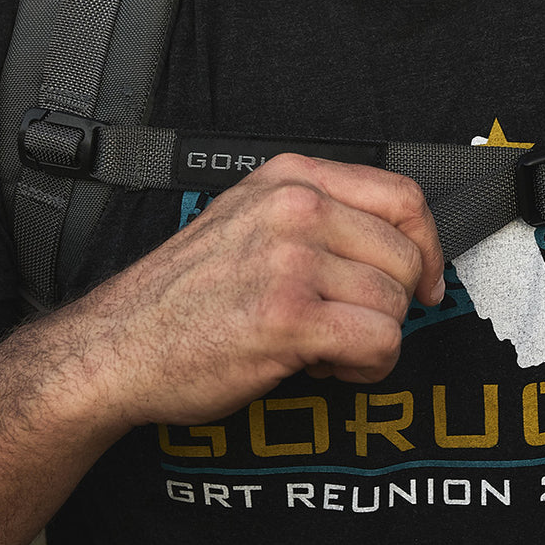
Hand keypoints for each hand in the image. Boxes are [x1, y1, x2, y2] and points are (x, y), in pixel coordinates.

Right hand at [75, 153, 445, 428]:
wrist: (118, 346)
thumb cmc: (188, 292)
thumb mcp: (251, 218)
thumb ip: (322, 214)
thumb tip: (404, 242)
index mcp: (291, 178)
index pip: (403, 195)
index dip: (427, 245)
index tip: (425, 279)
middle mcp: (295, 208)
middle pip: (406, 255)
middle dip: (395, 302)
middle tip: (353, 323)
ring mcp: (291, 260)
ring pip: (396, 304)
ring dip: (374, 339)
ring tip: (326, 346)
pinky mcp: (289, 318)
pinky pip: (380, 342)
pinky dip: (367, 366)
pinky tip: (328, 366)